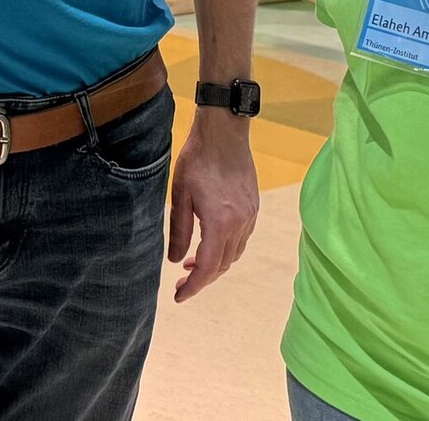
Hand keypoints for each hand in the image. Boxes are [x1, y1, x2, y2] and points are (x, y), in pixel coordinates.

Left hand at [167, 113, 257, 301]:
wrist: (224, 131)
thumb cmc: (198, 158)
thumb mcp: (180, 195)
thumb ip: (178, 230)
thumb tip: (174, 260)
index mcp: (220, 223)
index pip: (207, 268)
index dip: (193, 286)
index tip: (179, 296)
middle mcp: (240, 224)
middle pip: (223, 265)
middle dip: (202, 279)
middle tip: (181, 282)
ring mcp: (250, 215)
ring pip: (234, 254)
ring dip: (214, 264)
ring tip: (192, 263)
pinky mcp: (253, 206)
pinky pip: (242, 239)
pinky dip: (226, 248)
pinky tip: (211, 242)